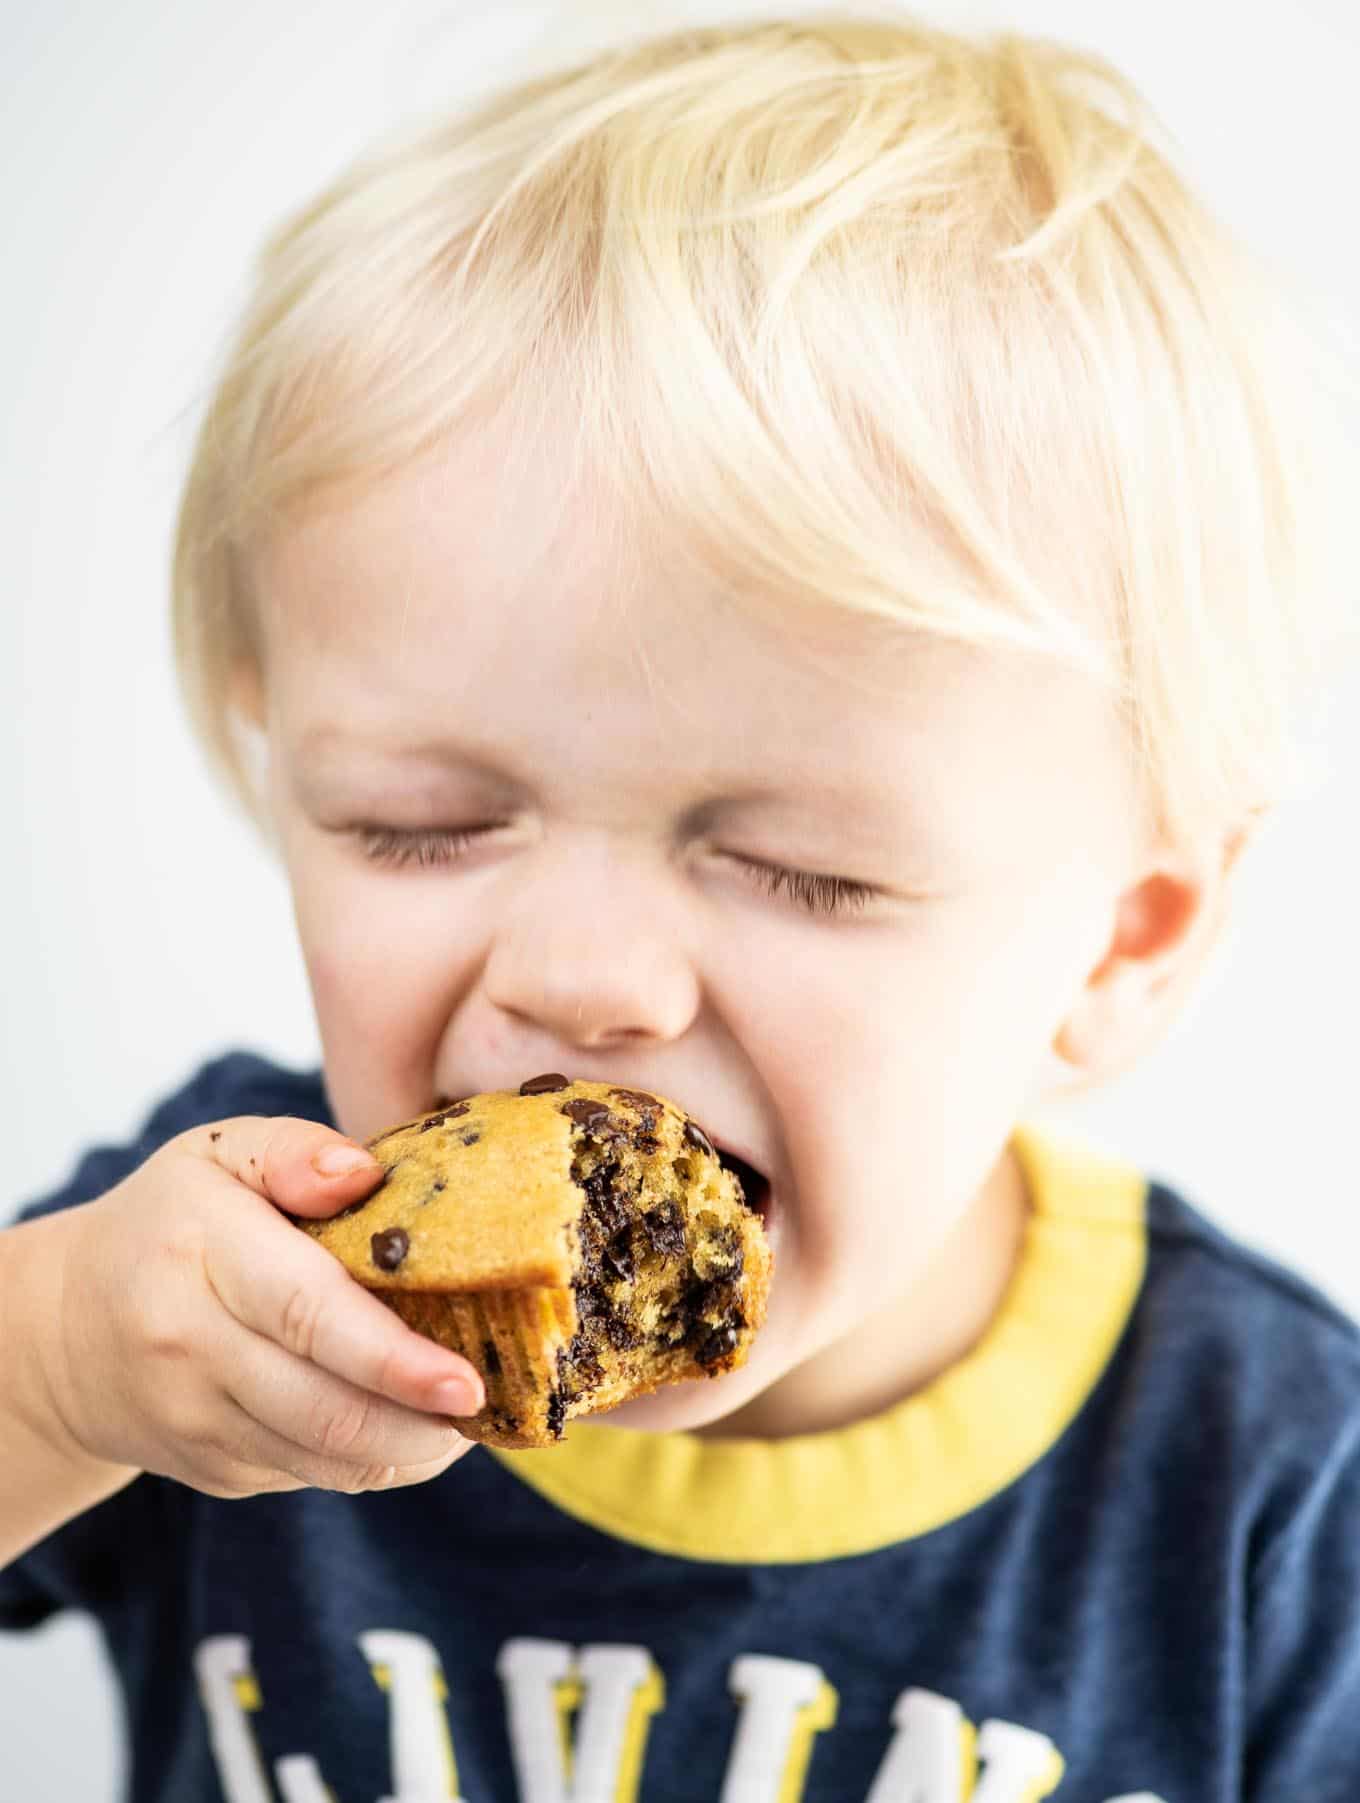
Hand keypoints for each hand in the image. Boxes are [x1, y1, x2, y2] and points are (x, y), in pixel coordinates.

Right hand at [39, 1116, 483, 1498]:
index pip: (308, 1315)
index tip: (468, 1382)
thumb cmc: (171, 1222)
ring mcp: (200, 1422)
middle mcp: (193, 1349)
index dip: (394, 1358)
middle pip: (326, 1407)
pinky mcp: (217, 1469)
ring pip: (327, 1458)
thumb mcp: (217, 1154)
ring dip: (412, 1446)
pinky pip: (314, 1474)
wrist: (66, 1327)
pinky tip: (418, 1424)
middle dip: (421, 1421)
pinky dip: (378, 1458)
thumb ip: (292, 1150)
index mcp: (202, 1255)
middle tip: (491, 1405)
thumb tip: (364, 1171)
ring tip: (470, 1416)